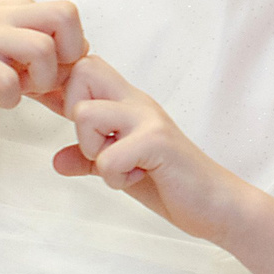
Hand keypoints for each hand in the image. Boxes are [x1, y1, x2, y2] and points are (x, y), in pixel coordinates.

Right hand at [0, 0, 84, 108]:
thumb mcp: (3, 48)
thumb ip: (40, 60)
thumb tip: (80, 80)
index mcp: (17, 8)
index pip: (69, 15)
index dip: (70, 49)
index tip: (48, 71)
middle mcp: (3, 14)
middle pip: (66, 15)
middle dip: (68, 54)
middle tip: (44, 77)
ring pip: (43, 49)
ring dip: (39, 80)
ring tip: (17, 89)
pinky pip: (7, 80)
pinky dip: (8, 98)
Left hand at [52, 54, 260, 244]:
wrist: (217, 205)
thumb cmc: (172, 183)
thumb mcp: (121, 168)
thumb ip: (90, 159)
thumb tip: (56, 161)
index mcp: (128, 103)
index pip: (84, 68)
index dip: (64, 89)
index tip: (67, 119)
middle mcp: (138, 103)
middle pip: (84, 70)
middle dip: (74, 110)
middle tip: (98, 144)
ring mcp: (149, 120)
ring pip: (85, 114)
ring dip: (93, 151)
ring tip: (121, 166)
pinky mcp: (157, 142)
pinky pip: (107, 158)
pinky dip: (114, 177)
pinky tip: (137, 177)